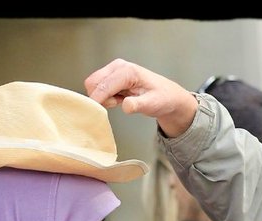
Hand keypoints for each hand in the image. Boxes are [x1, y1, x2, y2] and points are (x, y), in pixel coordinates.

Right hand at [84, 59, 198, 137]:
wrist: (169, 96)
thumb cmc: (163, 98)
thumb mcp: (153, 104)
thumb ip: (139, 105)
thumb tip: (126, 106)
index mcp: (127, 71)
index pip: (103, 85)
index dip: (98, 100)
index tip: (99, 113)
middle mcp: (118, 67)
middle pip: (92, 82)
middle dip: (99, 98)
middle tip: (116, 104)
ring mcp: (114, 70)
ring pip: (94, 85)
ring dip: (102, 97)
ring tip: (120, 101)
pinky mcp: (113, 76)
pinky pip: (99, 87)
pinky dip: (105, 96)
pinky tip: (119, 99)